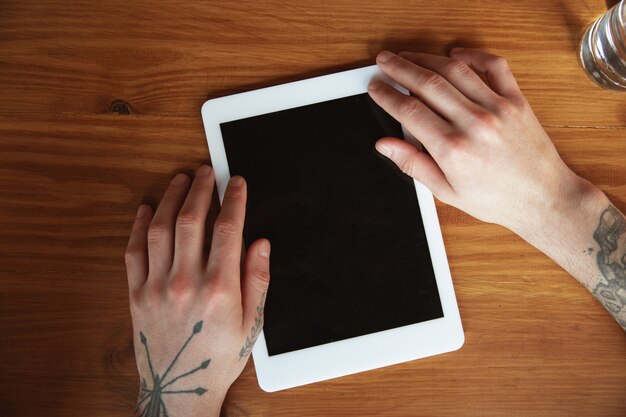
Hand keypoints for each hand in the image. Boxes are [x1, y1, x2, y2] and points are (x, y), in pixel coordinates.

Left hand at [125, 165, 269, 415]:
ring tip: (180, 180)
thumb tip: (260, 243)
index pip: (228, 229)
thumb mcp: (252, 324)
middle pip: (192, 220)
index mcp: (220, 289)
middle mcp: (186, 282)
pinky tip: (148, 208)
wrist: (178, 389)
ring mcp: (157, 286)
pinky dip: (140, 225)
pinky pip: (134, 250)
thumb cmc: (218, 358)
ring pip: (162, 228)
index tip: (237, 183)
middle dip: (201, 189)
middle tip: (207, 171)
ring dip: (172, 198)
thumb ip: (258, 279)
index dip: (234, 200)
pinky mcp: (136, 293)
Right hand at [367, 49, 598, 236]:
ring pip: (454, 71)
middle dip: (400, 68)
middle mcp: (473, 123)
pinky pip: (493, 66)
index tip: (376, 86)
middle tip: (384, 60)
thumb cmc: (496, 199)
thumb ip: (413, 165)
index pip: (409, 111)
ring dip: (427, 59)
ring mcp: (497, 108)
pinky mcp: (516, 100)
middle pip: (427, 84)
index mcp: (452, 148)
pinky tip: (455, 56)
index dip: (387, 95)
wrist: (543, 198)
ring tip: (409, 56)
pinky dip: (472, 56)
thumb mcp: (446, 191)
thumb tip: (385, 145)